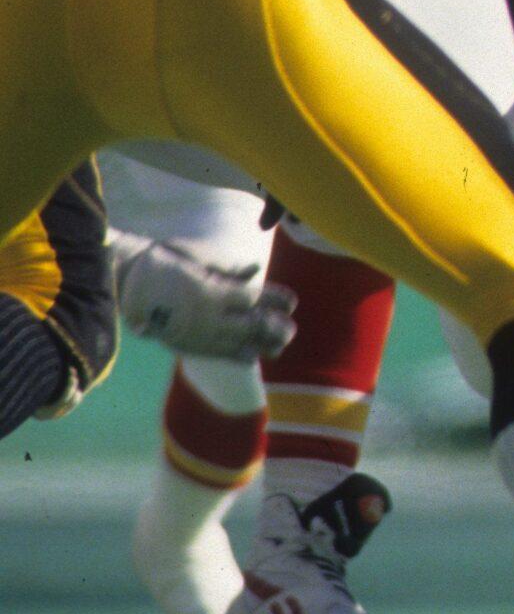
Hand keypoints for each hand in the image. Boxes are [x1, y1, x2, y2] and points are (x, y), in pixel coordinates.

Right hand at [110, 231, 298, 360]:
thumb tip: (255, 270)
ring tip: (279, 347)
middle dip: (273, 329)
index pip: (252, 298)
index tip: (292, 303)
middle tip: (291, 330)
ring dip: (259, 345)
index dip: (274, 300)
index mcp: (209, 290)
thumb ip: (227, 266)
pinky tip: (250, 358)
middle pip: (249, 326)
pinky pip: (212, 354)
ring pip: (234, 344)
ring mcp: (193, 333)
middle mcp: (204, 317)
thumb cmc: (162, 262)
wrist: (121, 283)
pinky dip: (233, 356)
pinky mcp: (182, 344)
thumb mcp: (195, 255)